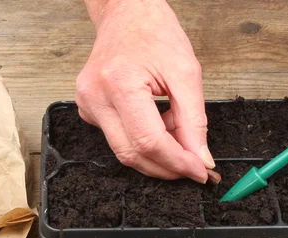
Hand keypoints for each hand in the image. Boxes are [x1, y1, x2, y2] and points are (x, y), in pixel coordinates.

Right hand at [76, 0, 212, 182]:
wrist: (126, 13)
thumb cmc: (154, 33)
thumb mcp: (186, 72)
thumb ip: (194, 120)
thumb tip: (200, 158)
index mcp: (119, 83)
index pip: (149, 141)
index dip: (177, 162)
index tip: (200, 171)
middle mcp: (96, 97)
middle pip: (132, 153)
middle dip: (167, 167)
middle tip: (193, 167)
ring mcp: (87, 105)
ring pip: (124, 151)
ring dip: (156, 155)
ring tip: (178, 139)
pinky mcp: (87, 110)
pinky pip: (118, 140)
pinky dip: (143, 142)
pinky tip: (159, 126)